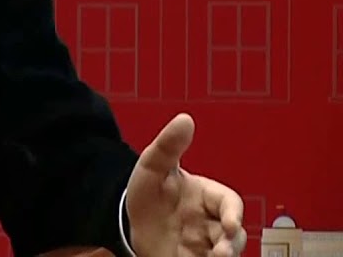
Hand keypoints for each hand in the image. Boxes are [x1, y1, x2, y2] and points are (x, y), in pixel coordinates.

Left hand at [126, 113, 245, 256]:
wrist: (128, 224)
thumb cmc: (149, 193)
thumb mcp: (151, 167)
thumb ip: (167, 146)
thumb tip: (185, 118)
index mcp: (207, 197)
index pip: (229, 202)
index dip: (234, 213)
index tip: (230, 224)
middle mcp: (211, 222)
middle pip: (234, 234)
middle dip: (232, 244)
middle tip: (221, 253)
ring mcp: (205, 244)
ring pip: (227, 251)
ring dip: (225, 256)